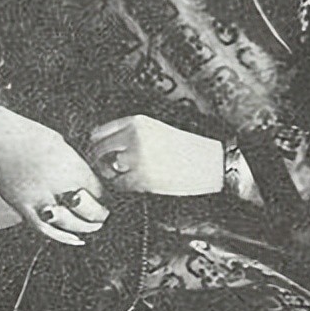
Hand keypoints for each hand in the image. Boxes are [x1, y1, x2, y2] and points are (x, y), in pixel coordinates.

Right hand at [0, 104, 108, 245]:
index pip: (97, 189)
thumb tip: (92, 183)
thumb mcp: (59, 142)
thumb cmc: (25, 134)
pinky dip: (62, 237)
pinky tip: (75, 239)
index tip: (109, 200)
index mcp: (66, 161)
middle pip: (87, 209)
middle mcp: (53, 180)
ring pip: (68, 223)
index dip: (107, 197)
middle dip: (100, 215)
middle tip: (104, 216)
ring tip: (92, 227)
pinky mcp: (20, 205)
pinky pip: (45, 228)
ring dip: (84, 228)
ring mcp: (36, 195)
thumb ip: (75, 163)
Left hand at [86, 115, 223, 195]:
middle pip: (98, 151)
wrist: (213, 163)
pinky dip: (123, 188)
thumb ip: (130, 133)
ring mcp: (137, 158)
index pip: (99, 133)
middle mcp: (133, 137)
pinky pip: (120, 186)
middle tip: (108, 170)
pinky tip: (134, 185)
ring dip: (112, 176)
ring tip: (124, 177)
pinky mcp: (144, 179)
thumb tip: (104, 147)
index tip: (100, 155)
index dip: (96, 146)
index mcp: (136, 122)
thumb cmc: (186, 148)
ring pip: (107, 170)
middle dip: (100, 162)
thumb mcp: (156, 129)